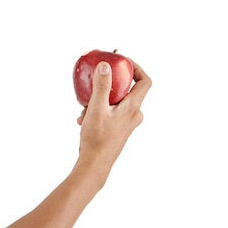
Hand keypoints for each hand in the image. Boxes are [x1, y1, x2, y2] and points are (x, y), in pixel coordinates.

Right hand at [75, 59, 151, 182]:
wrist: (94, 165)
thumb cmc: (97, 138)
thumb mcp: (96, 108)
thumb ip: (101, 86)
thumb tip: (106, 66)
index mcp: (132, 108)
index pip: (144, 81)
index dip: (136, 68)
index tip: (122, 62)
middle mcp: (133, 115)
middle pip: (127, 90)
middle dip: (109, 84)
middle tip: (97, 80)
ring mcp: (126, 123)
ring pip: (115, 102)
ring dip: (99, 100)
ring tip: (84, 108)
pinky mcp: (118, 130)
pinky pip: (110, 112)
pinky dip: (97, 111)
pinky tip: (83, 118)